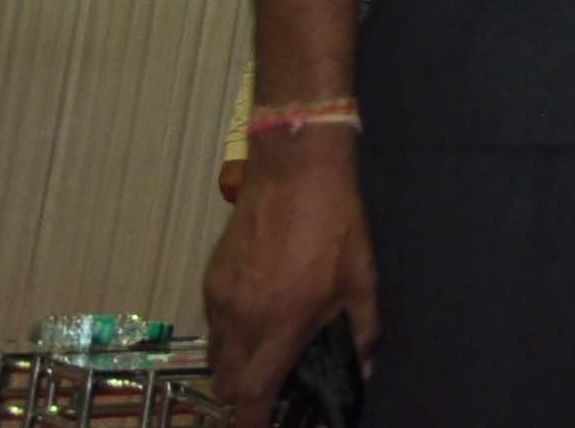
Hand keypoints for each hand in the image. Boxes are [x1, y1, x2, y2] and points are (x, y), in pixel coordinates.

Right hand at [203, 130, 376, 414]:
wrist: (293, 172)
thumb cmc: (335, 223)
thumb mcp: (361, 277)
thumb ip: (363, 328)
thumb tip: (365, 366)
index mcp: (280, 325)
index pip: (252, 393)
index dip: (252, 421)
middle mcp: (242, 320)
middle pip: (226, 383)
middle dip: (243, 398)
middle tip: (267, 395)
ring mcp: (220, 300)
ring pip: (215, 356)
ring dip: (234, 369)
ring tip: (261, 361)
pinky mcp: (210, 280)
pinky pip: (213, 326)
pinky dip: (228, 337)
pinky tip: (255, 320)